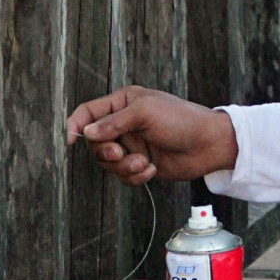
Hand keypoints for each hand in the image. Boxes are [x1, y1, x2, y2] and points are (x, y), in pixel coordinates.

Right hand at [65, 86, 238, 185]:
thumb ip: (113, 122)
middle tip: (119, 153)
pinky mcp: (141, 164)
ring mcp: (132, 145)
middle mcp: (124, 124)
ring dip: (124, 167)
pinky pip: (124, 176)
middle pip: (94, 143)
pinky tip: (152, 169)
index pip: (88, 112)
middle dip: (105, 152)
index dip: (75, 125)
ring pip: (108, 163)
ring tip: (143, 163)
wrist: (208, 144)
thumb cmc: (181, 120)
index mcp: (122, 103)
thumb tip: (86, 132)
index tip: (71, 140)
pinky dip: (136, 176)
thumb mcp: (145, 112)